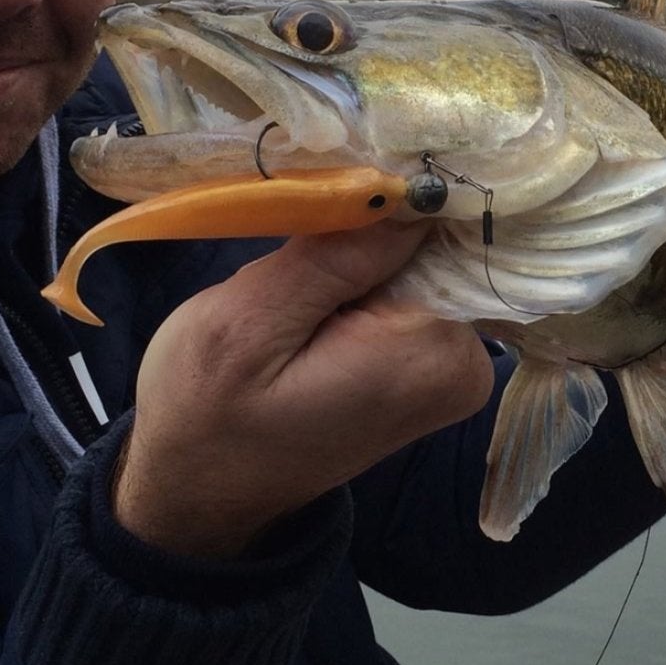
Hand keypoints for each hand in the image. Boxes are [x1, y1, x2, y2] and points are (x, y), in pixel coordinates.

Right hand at [113, 222, 493, 557]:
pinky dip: (368, 269)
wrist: (201, 490)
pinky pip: (412, 283)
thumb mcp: (245, 327)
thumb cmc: (207, 413)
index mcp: (430, 353)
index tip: (344, 174)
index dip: (401, 190)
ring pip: (423, 256)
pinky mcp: (428, 361)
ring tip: (303, 255)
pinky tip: (320, 276)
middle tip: (303, 222)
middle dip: (379, 220)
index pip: (454, 229)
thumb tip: (410, 193)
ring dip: (366, 245)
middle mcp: (463, 362)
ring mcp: (452, 365)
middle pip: (442, 241)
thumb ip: (331, 258)